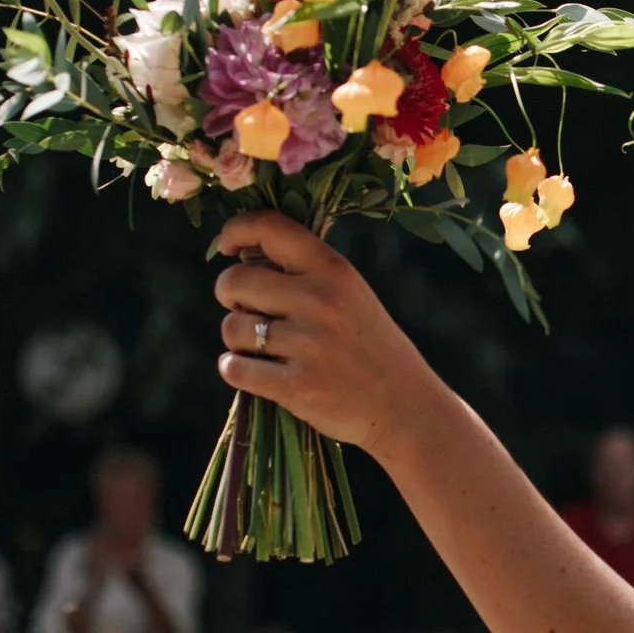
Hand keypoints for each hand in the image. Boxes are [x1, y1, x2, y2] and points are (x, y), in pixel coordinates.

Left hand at [212, 212, 449, 456]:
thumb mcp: (351, 294)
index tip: (228, 247)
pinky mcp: (296, 386)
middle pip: (234, 282)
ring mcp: (308, 344)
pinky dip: (236, 370)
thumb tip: (242, 257)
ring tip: (264, 349)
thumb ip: (306, 273)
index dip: (236, 230)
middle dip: (230, 297)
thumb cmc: (370, 346)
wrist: (405, 406)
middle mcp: (320, 301)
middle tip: (248, 311)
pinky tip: (257, 373)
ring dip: (237, 340)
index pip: (270, 226)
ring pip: (231, 328)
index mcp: (333, 270)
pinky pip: (234, 369)